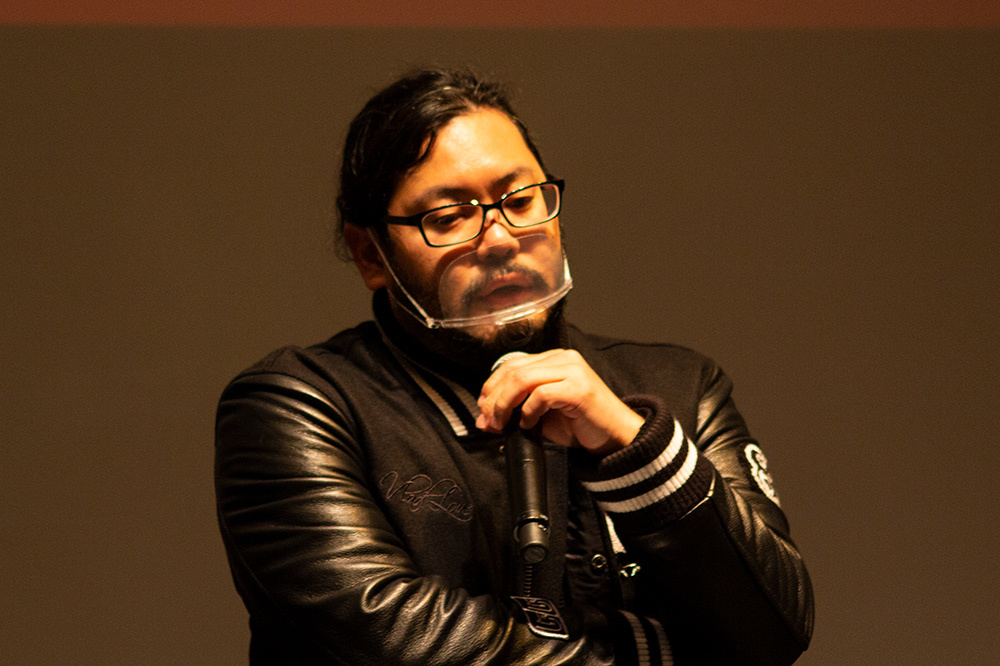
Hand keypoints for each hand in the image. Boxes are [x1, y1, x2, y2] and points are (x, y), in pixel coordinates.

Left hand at [475, 349, 643, 454]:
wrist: (614, 438)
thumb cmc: (581, 425)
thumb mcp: (542, 415)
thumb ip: (516, 411)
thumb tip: (486, 419)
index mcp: (554, 360)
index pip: (512, 364)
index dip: (492, 385)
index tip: (483, 408)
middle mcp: (563, 359)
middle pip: (513, 370)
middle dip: (494, 398)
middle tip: (488, 421)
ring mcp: (572, 371)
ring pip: (522, 379)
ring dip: (505, 404)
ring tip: (503, 423)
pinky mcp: (578, 388)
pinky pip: (541, 394)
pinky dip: (529, 411)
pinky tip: (529, 424)